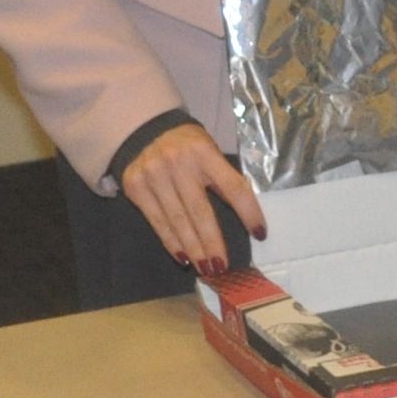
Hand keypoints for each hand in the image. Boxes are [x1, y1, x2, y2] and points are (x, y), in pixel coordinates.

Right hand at [122, 122, 262, 275]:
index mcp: (205, 153)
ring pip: (177, 220)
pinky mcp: (136, 187)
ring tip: (206, 269)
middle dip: (212, 242)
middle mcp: (179, 164)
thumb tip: (244, 214)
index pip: (233, 187)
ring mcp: (155, 176)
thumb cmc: (185, 145)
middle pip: (200, 211)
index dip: (249, 212)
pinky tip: (183, 257)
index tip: (260, 234)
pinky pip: (157, 221)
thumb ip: (221, 177)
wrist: (141, 128)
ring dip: (193, 249)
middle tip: (222, 267)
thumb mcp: (208, 150)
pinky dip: (171, 242)